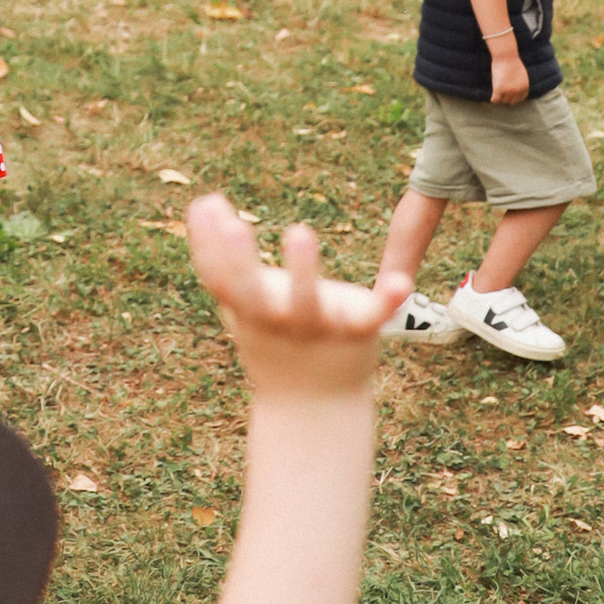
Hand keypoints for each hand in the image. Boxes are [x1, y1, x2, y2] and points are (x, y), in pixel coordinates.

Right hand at [184, 195, 401, 395]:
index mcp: (248, 312)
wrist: (315, 402)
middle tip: (236, 226)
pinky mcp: (359, 332)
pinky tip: (401, 282)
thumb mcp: (244, 302)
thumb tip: (203, 202)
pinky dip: (387, 300)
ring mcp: (319, 328)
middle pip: (254, 295)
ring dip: (303, 272)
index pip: (220, 280)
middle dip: (241, 262)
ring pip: (309, 304)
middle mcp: (278, 322)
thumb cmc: (275, 336)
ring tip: (299, 231)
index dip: (208, 245)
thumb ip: (223, 258)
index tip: (206, 202)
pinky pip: (373, 316)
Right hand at [488, 51, 530, 107]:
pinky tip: (492, 93)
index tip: (508, 94)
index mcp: (524, 88)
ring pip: (502, 101)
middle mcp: (517, 91)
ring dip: (499, 97)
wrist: (506, 55)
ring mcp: (508, 91)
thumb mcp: (521, 74)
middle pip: (510, 101)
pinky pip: (494, 100)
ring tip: (496, 91)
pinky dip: (493, 98)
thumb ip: (520, 83)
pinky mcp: (498, 90)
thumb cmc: (512, 61)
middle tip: (501, 92)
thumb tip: (515, 90)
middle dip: (506, 97)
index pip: (520, 99)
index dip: (513, 97)